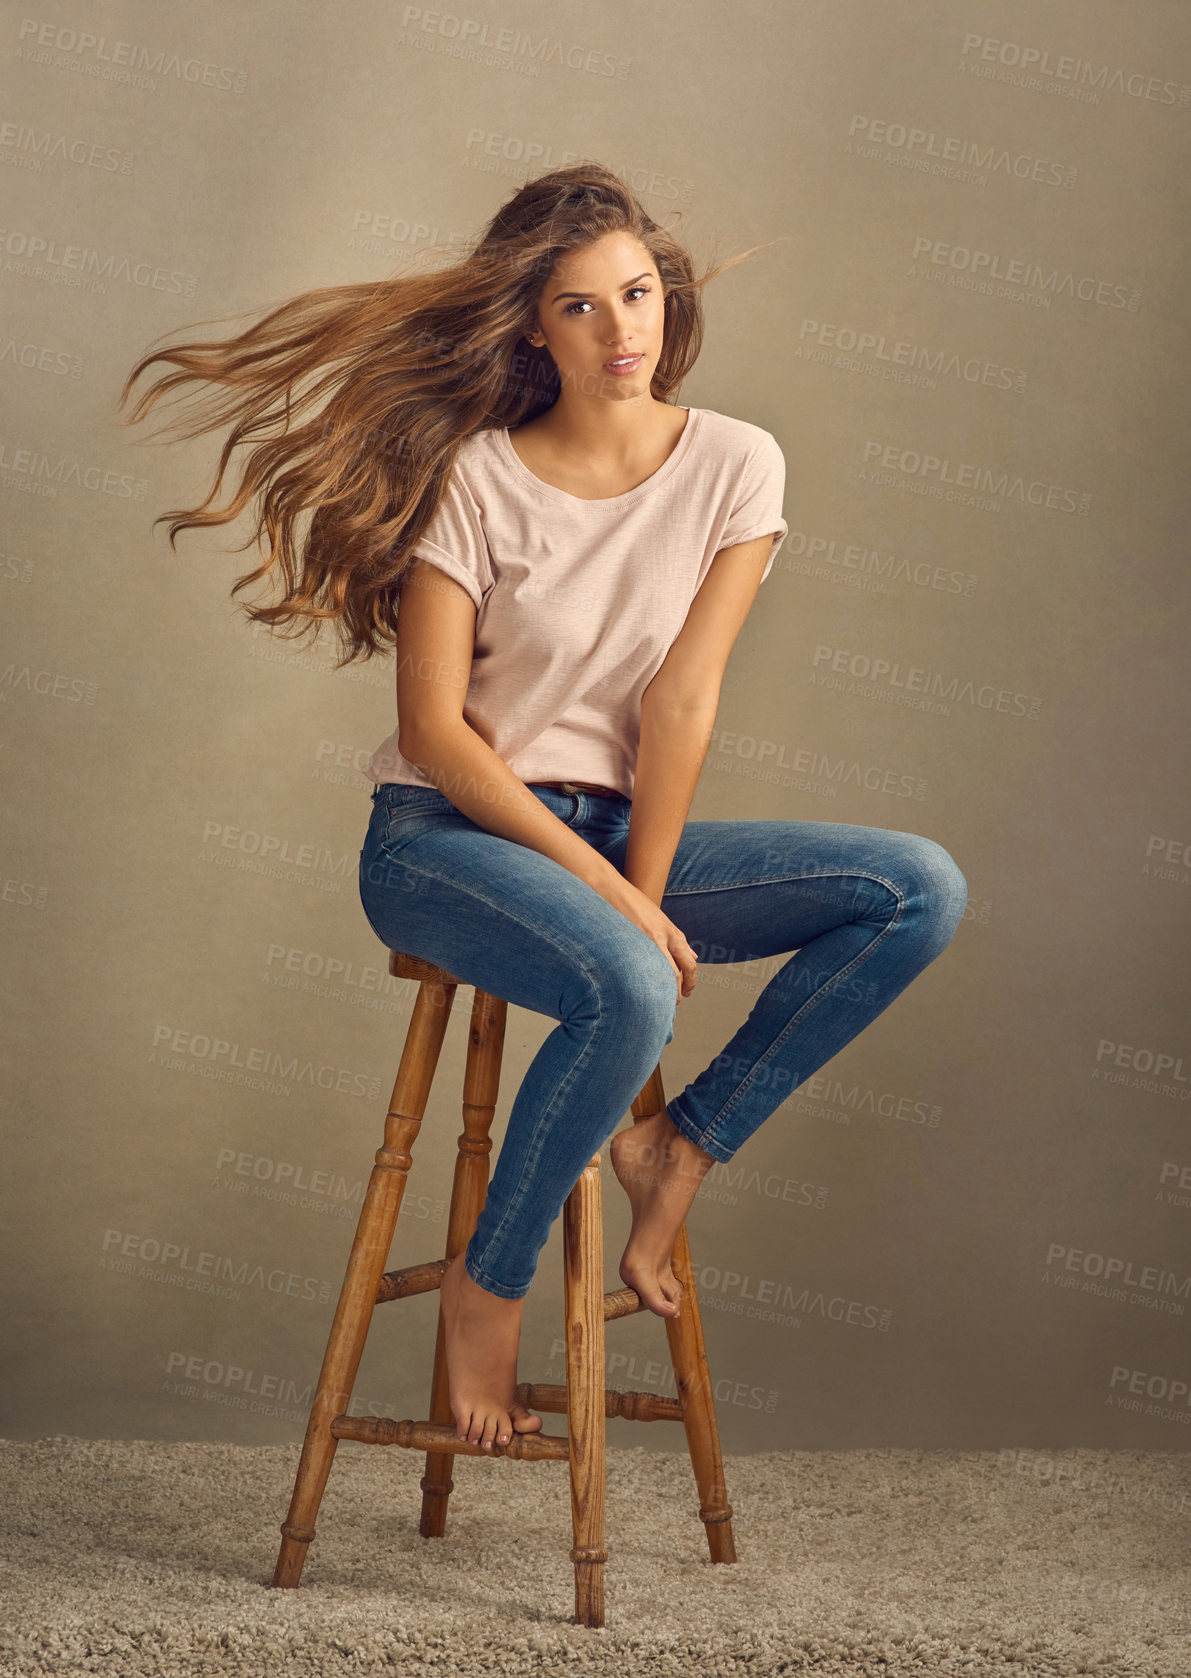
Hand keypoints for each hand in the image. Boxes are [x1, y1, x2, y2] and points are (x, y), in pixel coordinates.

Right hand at [598, 874, 698, 1004]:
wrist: (608, 887)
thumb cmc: (632, 902)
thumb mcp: (660, 918)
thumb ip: (676, 939)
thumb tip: (693, 956)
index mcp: (672, 931)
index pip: (689, 963)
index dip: (691, 981)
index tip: (687, 992)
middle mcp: (664, 936)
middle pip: (680, 972)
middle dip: (680, 991)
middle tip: (676, 1003)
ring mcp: (647, 940)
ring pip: (663, 974)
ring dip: (664, 992)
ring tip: (658, 1003)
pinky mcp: (630, 942)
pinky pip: (642, 969)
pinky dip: (645, 983)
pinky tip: (641, 992)